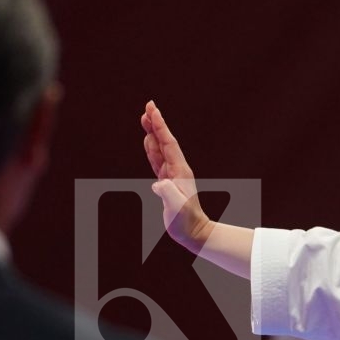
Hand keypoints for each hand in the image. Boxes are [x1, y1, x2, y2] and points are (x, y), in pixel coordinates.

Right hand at [140, 100, 210, 254]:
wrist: (193, 233)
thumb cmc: (185, 222)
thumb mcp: (176, 208)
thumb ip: (168, 194)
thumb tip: (158, 183)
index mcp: (179, 171)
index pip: (168, 143)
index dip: (160, 126)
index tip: (152, 110)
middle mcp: (177, 169)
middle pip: (164, 141)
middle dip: (156, 123)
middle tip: (148, 106)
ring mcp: (172, 175)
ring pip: (160, 148)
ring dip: (152, 133)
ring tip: (145, 118)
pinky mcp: (167, 182)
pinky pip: (157, 160)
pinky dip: (152, 149)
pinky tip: (148, 141)